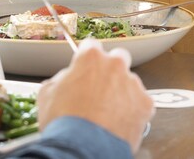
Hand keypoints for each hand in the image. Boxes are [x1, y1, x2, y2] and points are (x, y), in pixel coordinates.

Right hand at [36, 38, 153, 151]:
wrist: (81, 147)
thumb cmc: (64, 122)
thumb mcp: (47, 93)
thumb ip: (61, 78)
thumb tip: (66, 80)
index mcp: (91, 58)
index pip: (91, 46)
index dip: (87, 57)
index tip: (86, 65)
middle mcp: (115, 65)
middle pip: (118, 58)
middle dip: (111, 69)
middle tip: (100, 87)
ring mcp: (133, 84)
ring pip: (130, 82)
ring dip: (122, 92)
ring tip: (108, 112)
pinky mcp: (145, 104)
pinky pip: (141, 102)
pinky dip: (133, 110)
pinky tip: (120, 121)